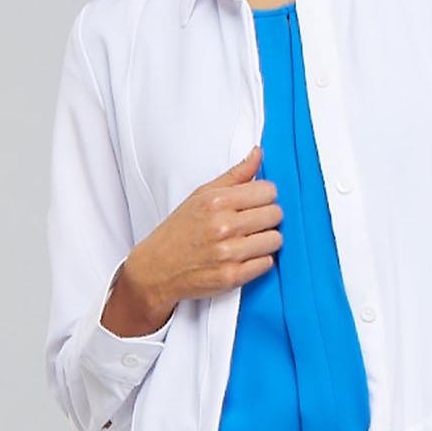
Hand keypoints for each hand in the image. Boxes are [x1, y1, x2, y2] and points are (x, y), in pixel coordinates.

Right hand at [101, 144, 281, 334]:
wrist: (156, 269)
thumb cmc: (178, 232)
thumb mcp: (201, 196)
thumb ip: (234, 175)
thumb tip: (258, 154)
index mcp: (216, 202)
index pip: (268, 190)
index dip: (265, 196)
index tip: (256, 202)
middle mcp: (223, 226)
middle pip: (275, 214)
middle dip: (268, 217)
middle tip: (253, 222)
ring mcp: (228, 253)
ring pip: (275, 240)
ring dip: (266, 240)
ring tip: (249, 240)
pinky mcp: (232, 277)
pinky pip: (267, 263)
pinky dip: (259, 261)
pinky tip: (244, 257)